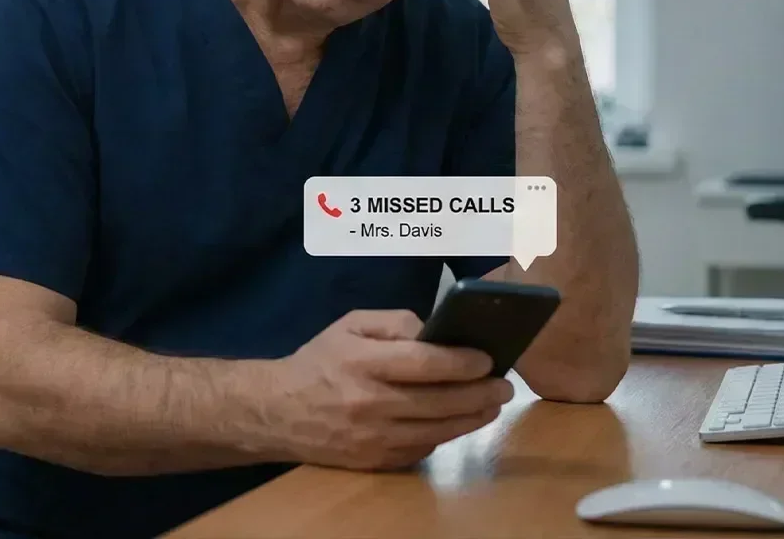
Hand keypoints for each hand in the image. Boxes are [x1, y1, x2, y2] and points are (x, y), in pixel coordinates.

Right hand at [268, 310, 513, 470]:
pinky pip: (424, 448)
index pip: (425, 363)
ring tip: (493, 404)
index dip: (462, 361)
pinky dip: (445, 434)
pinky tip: (457, 420)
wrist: (278, 412)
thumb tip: (434, 332)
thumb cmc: (319, 361)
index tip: (487, 358)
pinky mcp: (377, 461)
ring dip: (473, 417)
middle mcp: (371, 403)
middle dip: (481, 392)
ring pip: (440, 430)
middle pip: (441, 401)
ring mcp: (375, 438)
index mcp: (363, 363)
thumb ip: (393, 322)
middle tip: (505, 385)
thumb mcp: (349, 325)